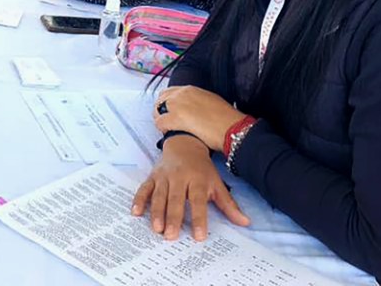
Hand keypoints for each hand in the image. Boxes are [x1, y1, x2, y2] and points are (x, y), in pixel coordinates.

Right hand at [132, 136, 249, 240]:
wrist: (184, 144)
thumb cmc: (202, 169)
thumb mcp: (217, 183)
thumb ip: (229, 205)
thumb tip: (245, 223)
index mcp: (197, 180)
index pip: (198, 201)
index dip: (198, 218)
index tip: (199, 236)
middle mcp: (180, 177)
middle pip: (176, 199)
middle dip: (173, 217)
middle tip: (171, 236)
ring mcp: (164, 176)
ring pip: (159, 195)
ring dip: (156, 212)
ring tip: (157, 229)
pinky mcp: (152, 176)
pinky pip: (144, 188)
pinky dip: (139, 199)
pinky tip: (135, 212)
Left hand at [153, 86, 246, 151]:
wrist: (232, 128)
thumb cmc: (226, 118)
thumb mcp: (211, 102)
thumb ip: (198, 102)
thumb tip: (192, 109)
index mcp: (191, 89)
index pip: (170, 92)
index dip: (168, 103)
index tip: (170, 112)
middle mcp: (182, 94)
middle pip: (161, 99)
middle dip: (161, 110)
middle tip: (166, 122)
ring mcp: (178, 105)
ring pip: (158, 110)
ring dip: (161, 119)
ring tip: (168, 129)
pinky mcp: (176, 118)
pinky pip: (160, 122)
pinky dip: (162, 129)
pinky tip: (169, 133)